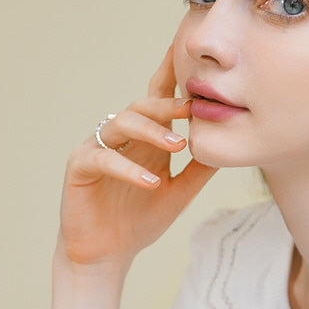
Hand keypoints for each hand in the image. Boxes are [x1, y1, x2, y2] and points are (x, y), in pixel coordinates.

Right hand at [58, 46, 216, 268]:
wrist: (107, 255)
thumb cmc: (139, 221)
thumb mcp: (179, 193)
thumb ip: (199, 169)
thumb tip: (229, 144)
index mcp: (145, 139)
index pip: (158, 100)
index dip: (170, 76)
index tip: (188, 54)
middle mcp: (121, 137)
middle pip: (142, 106)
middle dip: (168, 105)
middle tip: (193, 108)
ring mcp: (97, 148)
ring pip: (121, 123)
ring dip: (151, 131)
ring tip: (177, 145)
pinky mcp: (79, 167)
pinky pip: (103, 159)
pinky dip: (128, 168)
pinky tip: (151, 181)